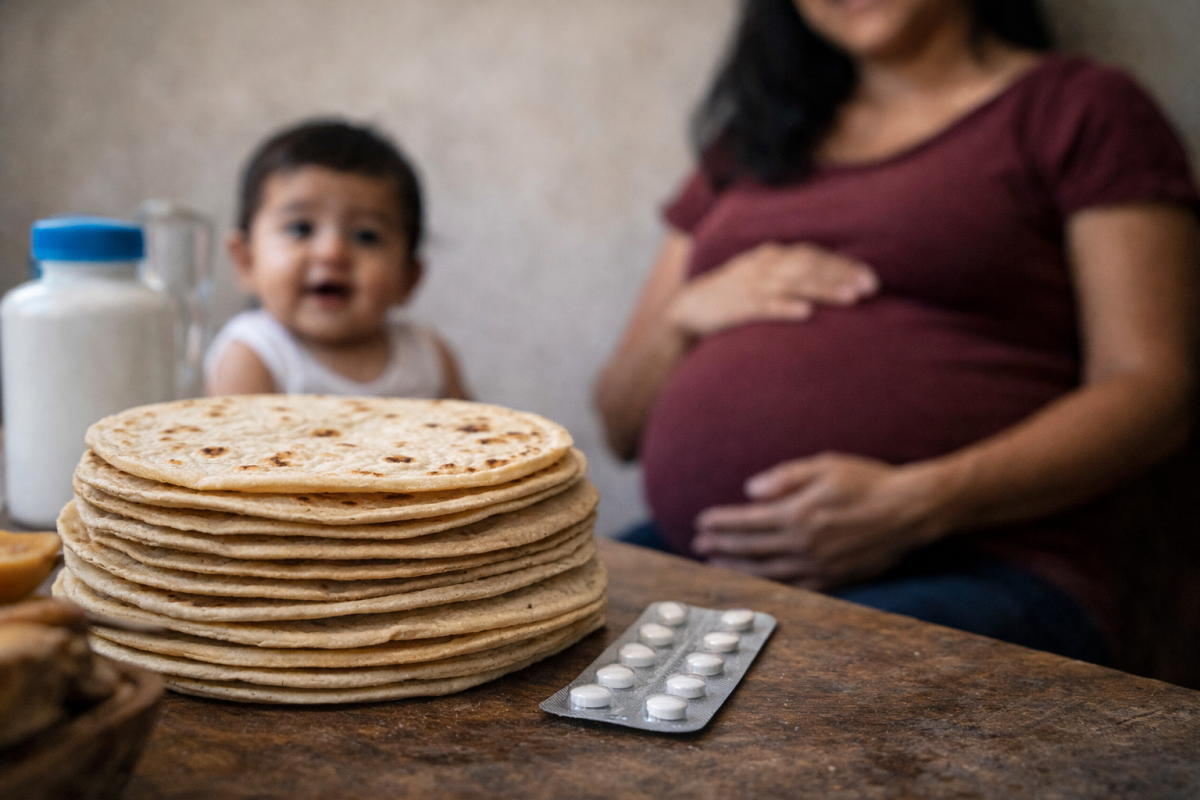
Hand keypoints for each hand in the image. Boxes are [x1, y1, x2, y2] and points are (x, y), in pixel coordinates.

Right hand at [666, 242, 877, 338]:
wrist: (687, 311)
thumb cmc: (732, 298)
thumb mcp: (762, 280)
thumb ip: (790, 277)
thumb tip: (829, 284)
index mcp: (771, 257)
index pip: (812, 255)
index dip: (842, 264)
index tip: (870, 277)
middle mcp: (763, 266)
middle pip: (808, 266)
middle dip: (841, 275)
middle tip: (870, 286)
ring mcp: (749, 285)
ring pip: (793, 283)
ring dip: (823, 289)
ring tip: (850, 297)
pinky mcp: (736, 307)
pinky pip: (764, 306)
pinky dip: (785, 308)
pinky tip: (805, 313)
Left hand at [692, 454, 946, 590]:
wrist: (912, 510)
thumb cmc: (868, 481)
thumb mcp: (825, 466)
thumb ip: (784, 478)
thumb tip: (750, 492)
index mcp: (798, 514)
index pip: (747, 521)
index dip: (721, 522)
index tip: (701, 521)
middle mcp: (804, 544)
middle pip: (751, 548)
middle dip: (721, 545)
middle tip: (699, 544)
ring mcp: (819, 566)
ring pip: (767, 571)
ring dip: (737, 568)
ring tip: (716, 563)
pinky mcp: (834, 579)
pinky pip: (794, 586)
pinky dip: (769, 584)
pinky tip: (756, 580)